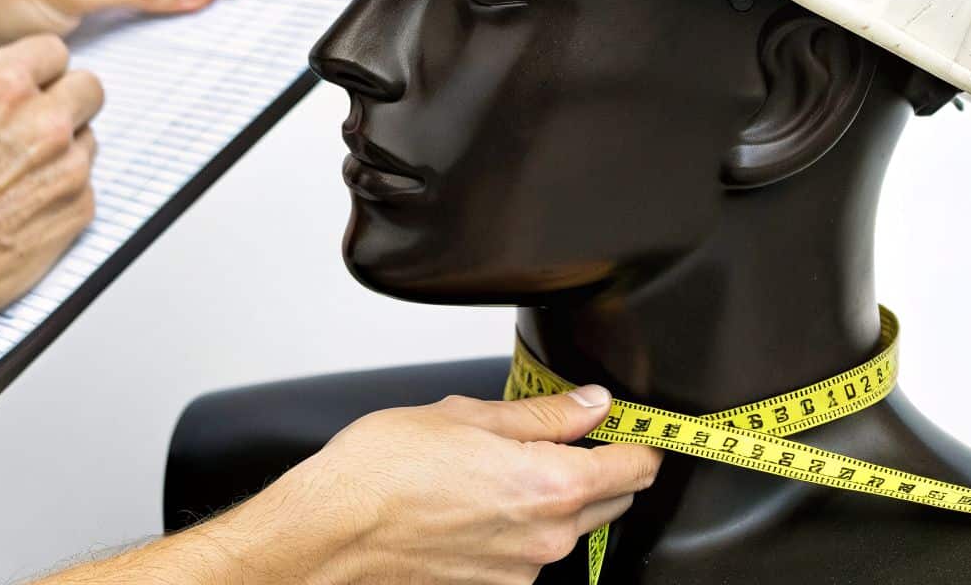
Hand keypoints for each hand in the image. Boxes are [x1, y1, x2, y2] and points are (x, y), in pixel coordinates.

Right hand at [0, 34, 102, 346]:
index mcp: (2, 87)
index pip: (52, 50)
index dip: (36, 66)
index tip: (29, 79)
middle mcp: (45, 123)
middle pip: (87, 88)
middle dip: (62, 99)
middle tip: (32, 121)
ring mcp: (68, 168)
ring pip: (87, 138)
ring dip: (62, 148)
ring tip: (17, 174)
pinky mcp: (79, 210)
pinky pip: (84, 184)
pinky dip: (60, 191)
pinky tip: (21, 205)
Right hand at [260, 389, 660, 583]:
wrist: (332, 531)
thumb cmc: (384, 470)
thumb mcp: (468, 416)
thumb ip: (544, 414)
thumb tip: (591, 403)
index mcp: (552, 485)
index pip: (637, 466)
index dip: (638, 437)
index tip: (626, 422)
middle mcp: (548, 536)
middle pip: (612, 499)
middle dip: (600, 466)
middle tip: (561, 434)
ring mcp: (523, 568)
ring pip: (570, 527)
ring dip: (556, 496)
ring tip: (500, 465)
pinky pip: (532, 549)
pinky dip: (522, 524)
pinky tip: (479, 498)